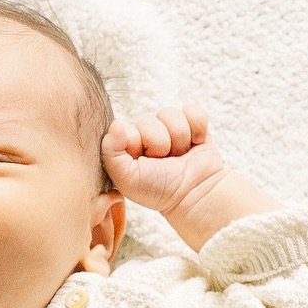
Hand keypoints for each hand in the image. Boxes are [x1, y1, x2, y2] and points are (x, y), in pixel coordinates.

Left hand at [101, 104, 224, 214]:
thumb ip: (111, 154)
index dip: (137, 142)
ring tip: (180, 156)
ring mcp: (170, 129)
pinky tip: (195, 144)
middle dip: (159, 144)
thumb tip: (115, 125)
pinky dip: (197, 128)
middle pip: (148, 120)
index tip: (144, 161)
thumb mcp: (127, 179)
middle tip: (165, 162)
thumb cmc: (159, 191)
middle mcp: (148, 135)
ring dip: (179, 138)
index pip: (125, 127)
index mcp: (128, 145)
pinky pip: (193, 111)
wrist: (195, 196)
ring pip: (170, 114)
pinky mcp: (193, 125)